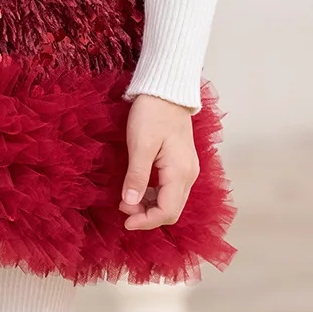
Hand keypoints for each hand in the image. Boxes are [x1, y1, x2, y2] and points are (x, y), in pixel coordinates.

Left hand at [119, 93, 198, 230]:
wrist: (167, 90)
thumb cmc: (153, 113)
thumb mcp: (140, 145)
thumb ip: (137, 176)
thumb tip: (131, 204)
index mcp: (180, 172)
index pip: (167, 212)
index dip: (145, 221)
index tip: (124, 221)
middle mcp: (189, 174)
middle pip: (172, 210)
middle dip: (147, 216)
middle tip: (123, 208)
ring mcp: (188, 169)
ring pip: (172, 202)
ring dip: (150, 207)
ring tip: (127, 199)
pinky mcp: (182, 164)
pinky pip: (171, 190)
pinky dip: (155, 196)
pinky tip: (139, 189)